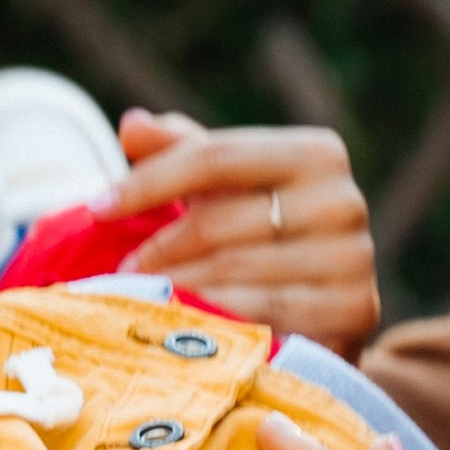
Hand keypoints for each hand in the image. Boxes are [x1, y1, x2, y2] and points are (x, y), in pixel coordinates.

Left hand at [110, 106, 379, 353]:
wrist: (328, 311)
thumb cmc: (265, 237)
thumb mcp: (227, 189)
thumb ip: (182, 152)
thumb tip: (131, 124)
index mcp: (318, 152)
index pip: (216, 157)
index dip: (149, 181)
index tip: (96, 207)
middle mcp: (344, 200)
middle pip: (223, 218)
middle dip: (161, 246)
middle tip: (121, 271)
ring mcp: (354, 259)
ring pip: (238, 269)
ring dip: (178, 286)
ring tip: (140, 297)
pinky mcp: (354, 312)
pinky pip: (264, 314)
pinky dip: (216, 320)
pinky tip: (184, 324)